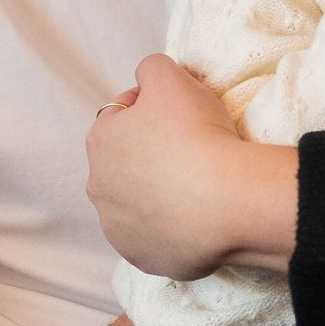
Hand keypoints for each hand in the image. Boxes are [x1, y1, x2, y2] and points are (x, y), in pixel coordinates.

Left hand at [86, 54, 298, 280]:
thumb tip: (147, 76)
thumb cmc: (196, 134)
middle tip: (190, 148)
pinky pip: (155, 238)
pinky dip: (171, 227)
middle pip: (125, 162)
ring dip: (157, 193)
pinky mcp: (143, 258)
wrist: (226, 203)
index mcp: (100, 141)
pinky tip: (197, 217)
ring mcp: (118, 228)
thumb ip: (151, 67)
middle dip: (150, 154)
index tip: (181, 111)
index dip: (151, 107)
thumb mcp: (171, 77)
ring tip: (195, 186)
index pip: (121, 114)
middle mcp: (99, 188)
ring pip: (137, 203)